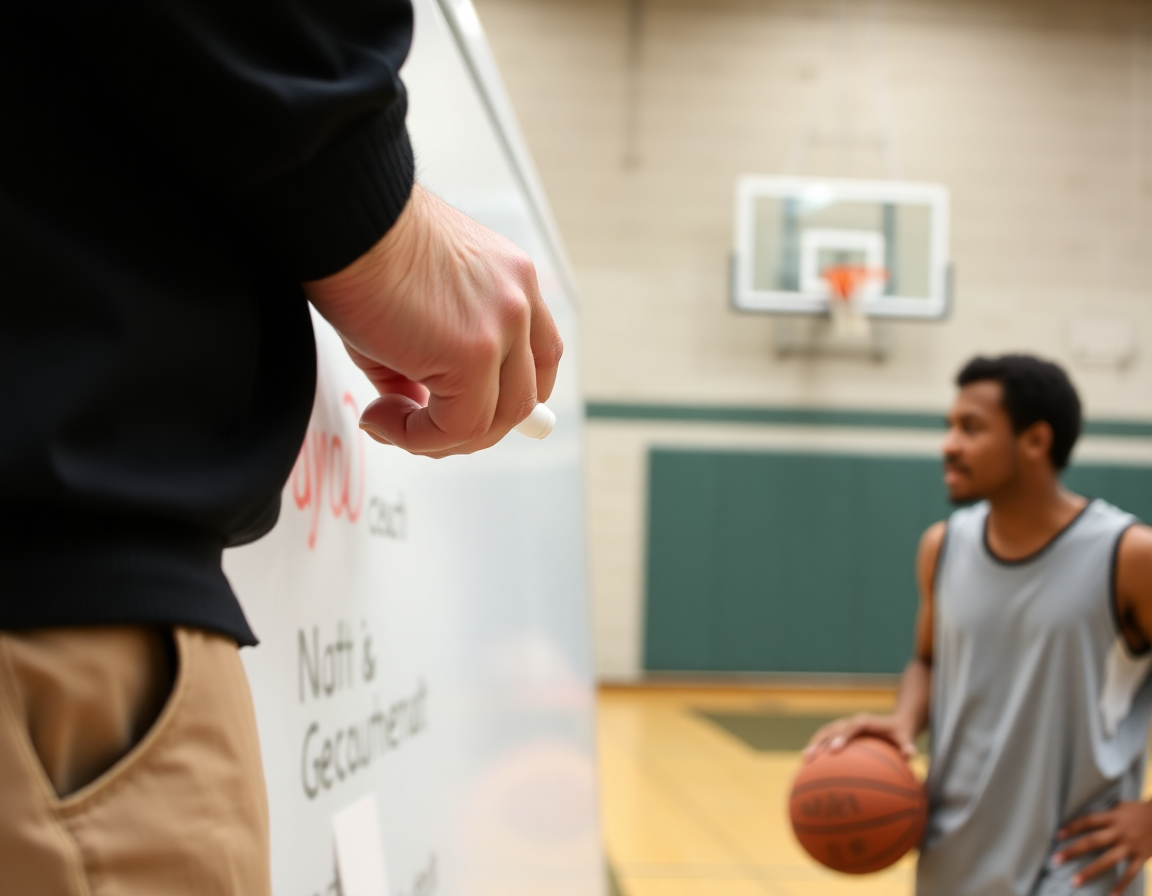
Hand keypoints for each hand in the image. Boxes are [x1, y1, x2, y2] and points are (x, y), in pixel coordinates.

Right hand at [303, 185, 562, 456]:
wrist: (341, 216)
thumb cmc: (358, 246)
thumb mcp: (406, 308)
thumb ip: (422, 363)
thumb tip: (413, 410)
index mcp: (511, 279)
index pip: (536, 357)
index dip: (503, 397)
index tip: (457, 409)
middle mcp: (518, 300)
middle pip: (525, 397)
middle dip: (472, 427)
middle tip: (418, 427)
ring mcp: (503, 327)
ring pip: (497, 420)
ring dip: (441, 437)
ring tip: (391, 419)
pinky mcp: (474, 354)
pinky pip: (459, 426)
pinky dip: (418, 436)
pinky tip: (382, 416)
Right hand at [802, 713, 916, 762]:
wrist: (896, 721)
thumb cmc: (901, 732)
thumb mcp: (907, 736)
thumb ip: (907, 745)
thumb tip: (910, 755)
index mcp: (865, 721)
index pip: (851, 726)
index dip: (842, 736)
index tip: (835, 749)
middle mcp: (852, 722)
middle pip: (831, 729)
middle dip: (820, 741)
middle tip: (811, 756)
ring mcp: (844, 727)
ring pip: (825, 733)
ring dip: (814, 744)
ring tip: (805, 760)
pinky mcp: (841, 733)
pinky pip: (827, 739)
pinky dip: (818, 749)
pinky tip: (811, 766)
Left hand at [1054, 801, 1151, 894]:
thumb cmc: (1139, 811)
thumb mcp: (1120, 807)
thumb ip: (1105, 815)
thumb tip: (1084, 821)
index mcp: (1112, 817)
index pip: (1088, 821)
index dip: (1073, 828)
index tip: (1057, 836)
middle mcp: (1119, 832)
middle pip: (1093, 841)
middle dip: (1073, 851)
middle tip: (1055, 859)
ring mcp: (1130, 846)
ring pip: (1108, 860)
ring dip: (1090, 871)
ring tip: (1074, 881)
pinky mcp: (1141, 857)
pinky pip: (1130, 873)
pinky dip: (1121, 884)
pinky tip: (1111, 894)